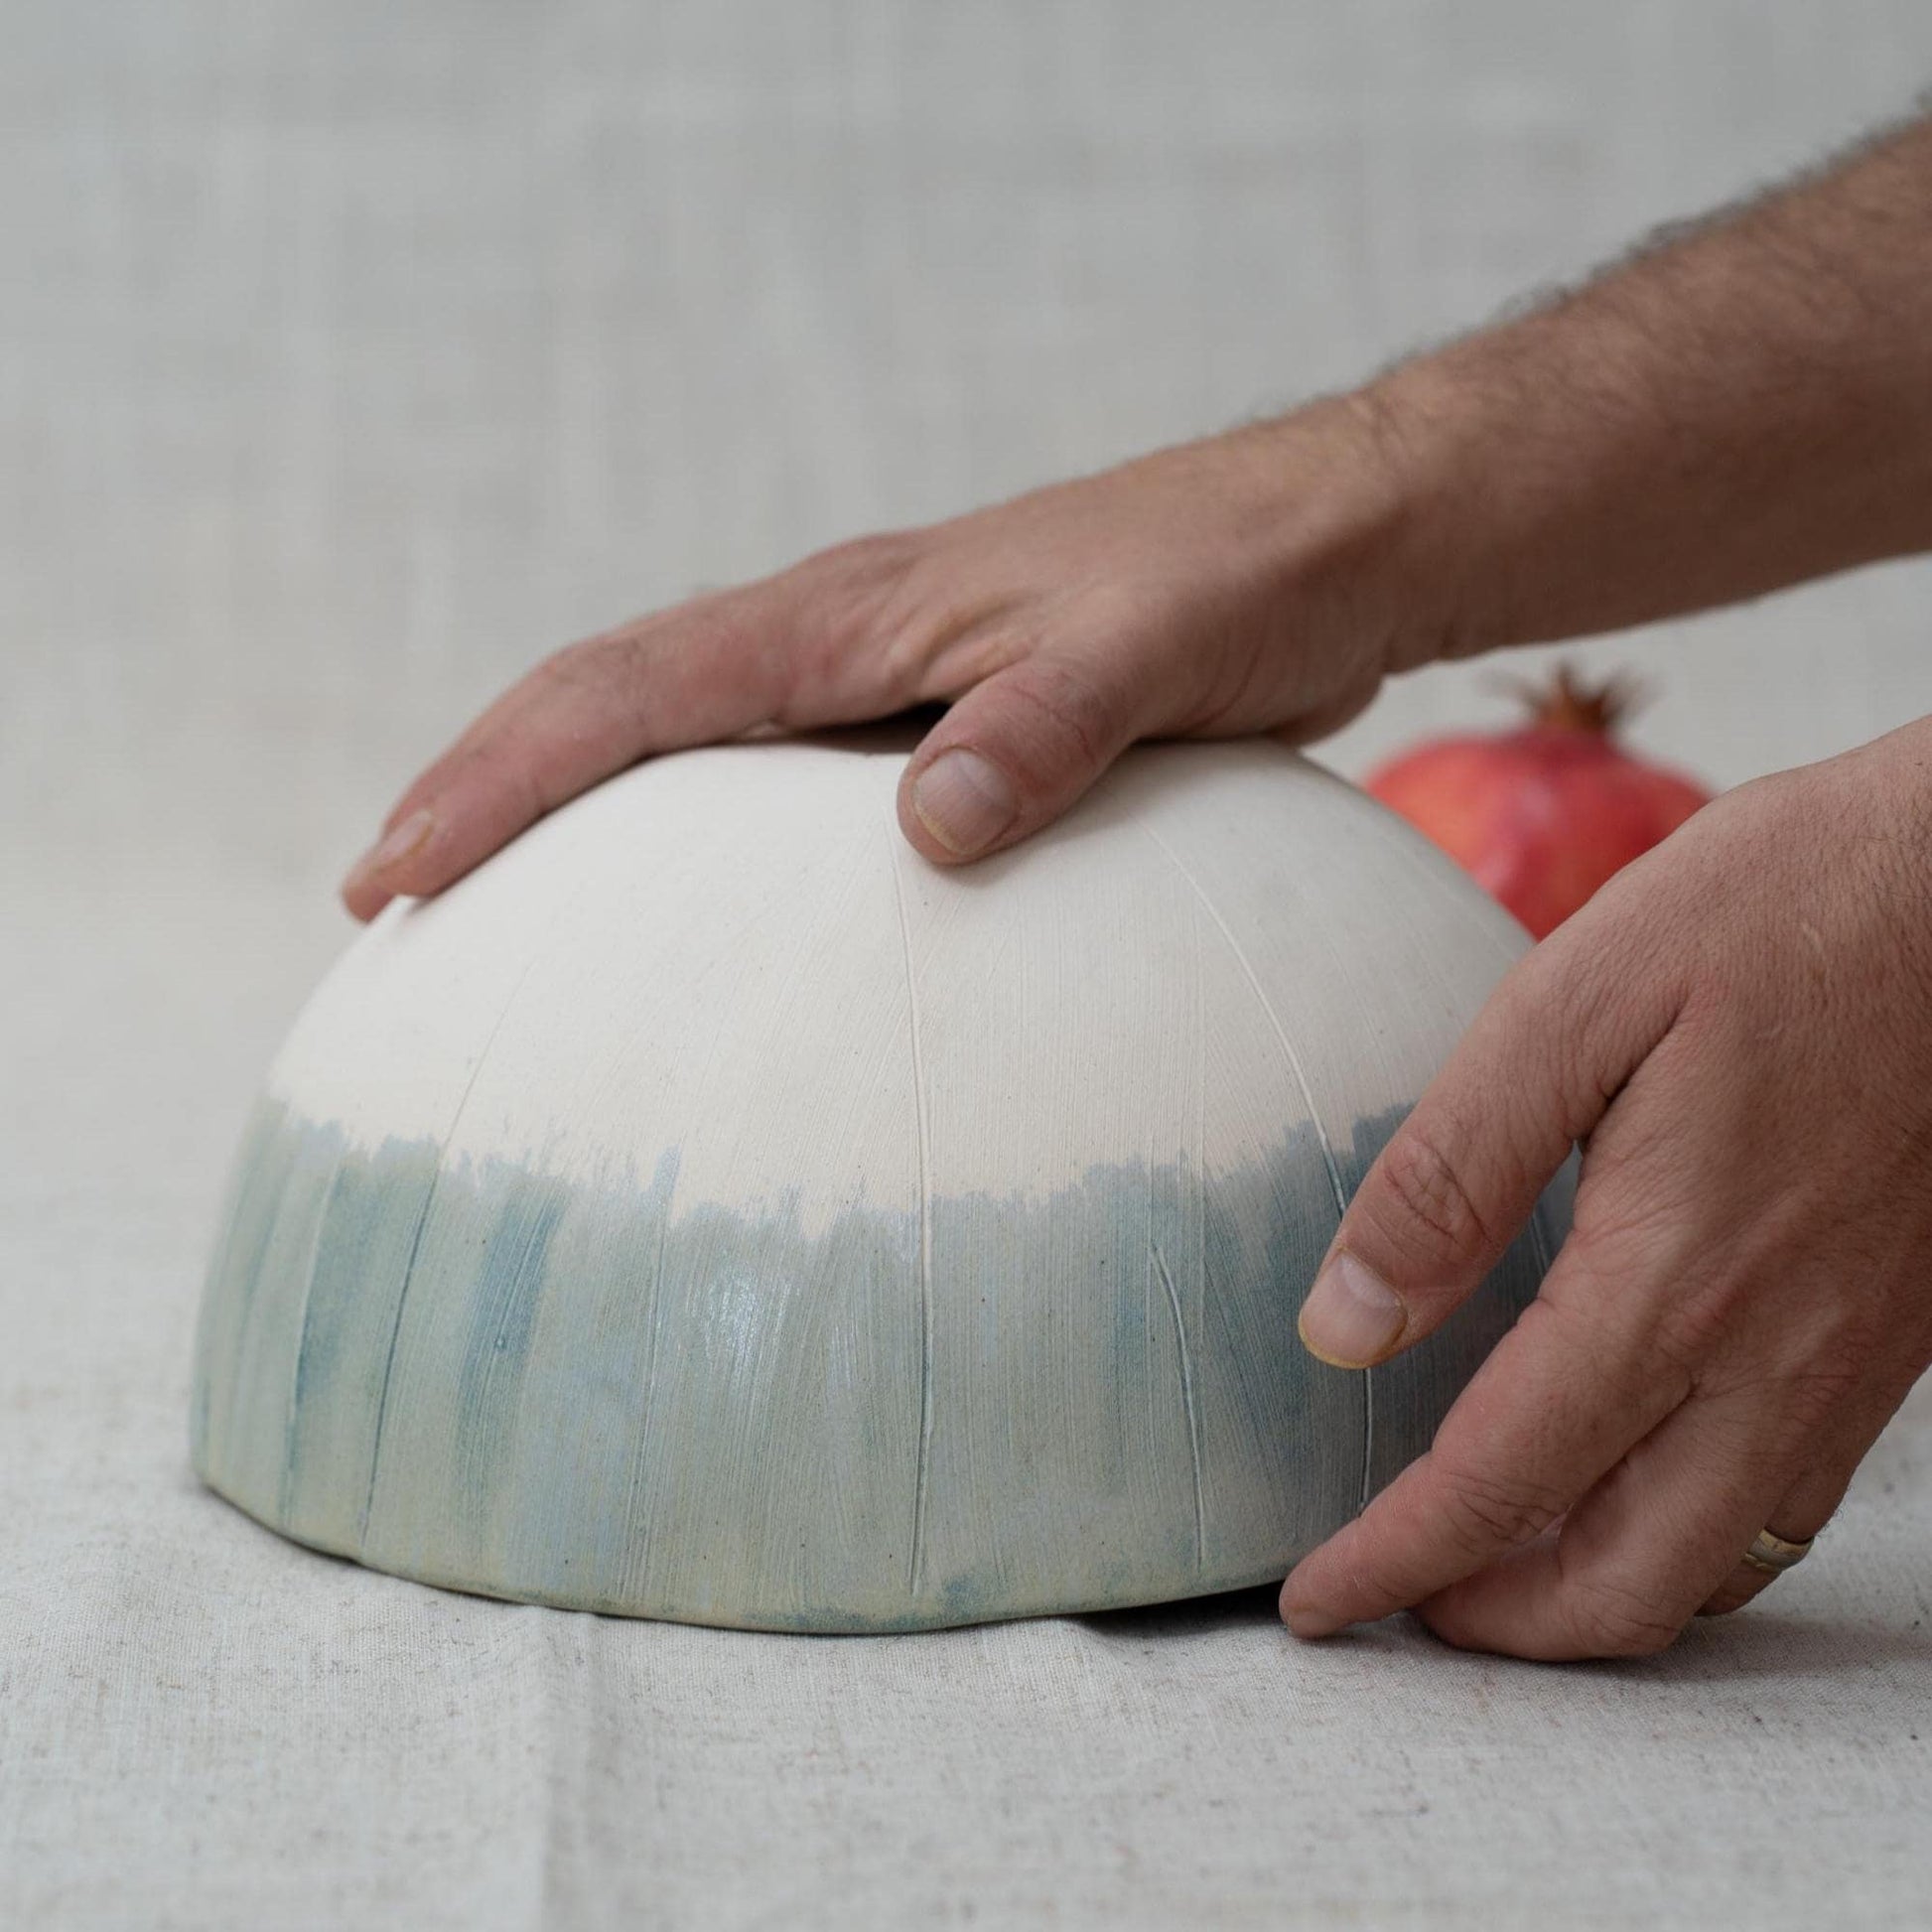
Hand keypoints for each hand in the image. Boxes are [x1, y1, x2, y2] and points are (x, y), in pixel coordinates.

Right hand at [341, 405, 1403, 918]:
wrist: (1327, 543)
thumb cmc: (1240, 578)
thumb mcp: (1153, 650)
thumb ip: (1040, 728)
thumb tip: (920, 831)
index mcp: (856, 611)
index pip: (633, 689)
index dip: (502, 774)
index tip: (396, 865)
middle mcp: (844, 640)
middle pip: (614, 707)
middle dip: (489, 790)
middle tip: (385, 897)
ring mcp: (883, 683)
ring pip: (686, 749)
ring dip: (577, 817)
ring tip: (497, 919)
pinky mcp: (937, 725)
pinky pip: (784, 791)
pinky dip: (709, 850)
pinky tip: (706, 929)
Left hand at [1282, 717, 1931, 1659]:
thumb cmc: (1782, 910)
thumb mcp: (1573, 1006)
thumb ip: (1450, 1175)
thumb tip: (1343, 1321)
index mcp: (1673, 1279)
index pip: (1500, 1480)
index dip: (1394, 1560)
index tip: (1314, 1603)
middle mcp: (1776, 1354)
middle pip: (1624, 1578)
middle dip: (1495, 1623)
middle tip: (1394, 1598)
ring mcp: (1852, 1358)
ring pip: (1716, 1563)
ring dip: (1592, 1598)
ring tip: (1491, 1567)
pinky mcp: (1890, 1331)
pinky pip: (1784, 1499)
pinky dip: (1686, 1540)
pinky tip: (1627, 1483)